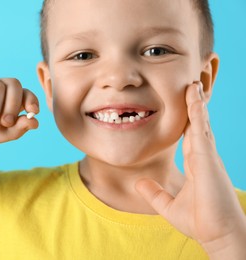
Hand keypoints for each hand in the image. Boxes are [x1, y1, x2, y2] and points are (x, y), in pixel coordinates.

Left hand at [136, 82, 245, 255]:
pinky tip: (194, 99)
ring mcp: (207, 157)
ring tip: (191, 84)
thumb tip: (139, 184)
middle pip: (197, 124)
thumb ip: (154, 193)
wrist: (218, 236)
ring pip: (200, 123)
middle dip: (194, 105)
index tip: (183, 104)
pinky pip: (201, 131)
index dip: (188, 119)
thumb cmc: (200, 222)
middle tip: (190, 85)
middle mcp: (204, 157)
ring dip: (196, 103)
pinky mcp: (208, 160)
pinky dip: (198, 114)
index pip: (191, 135)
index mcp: (196, 165)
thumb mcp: (169, 206)